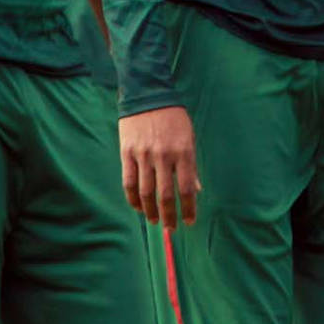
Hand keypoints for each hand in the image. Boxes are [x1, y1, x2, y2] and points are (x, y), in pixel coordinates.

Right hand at [121, 106, 199, 228]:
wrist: (148, 95)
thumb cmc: (174, 118)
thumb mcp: (189, 138)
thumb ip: (191, 165)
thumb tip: (196, 190)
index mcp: (183, 151)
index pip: (186, 188)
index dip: (188, 208)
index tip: (189, 221)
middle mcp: (164, 155)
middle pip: (166, 194)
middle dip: (169, 215)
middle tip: (171, 228)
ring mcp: (144, 155)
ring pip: (145, 192)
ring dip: (150, 211)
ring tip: (155, 221)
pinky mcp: (127, 153)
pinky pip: (129, 182)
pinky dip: (133, 198)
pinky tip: (138, 207)